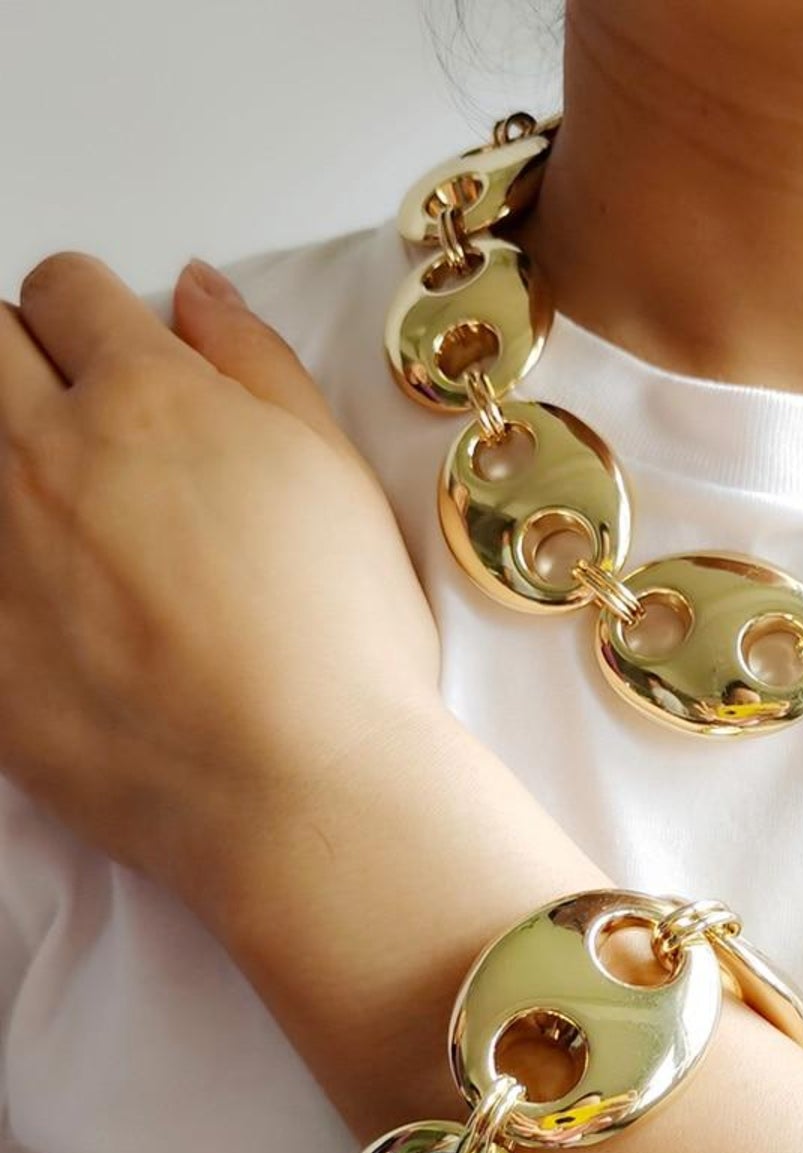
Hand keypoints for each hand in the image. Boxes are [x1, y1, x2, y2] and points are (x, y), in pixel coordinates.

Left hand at [0, 254, 441, 909]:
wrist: (299, 785)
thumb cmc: (341, 641)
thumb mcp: (337, 477)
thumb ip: (259, 365)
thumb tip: (197, 290)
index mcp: (147, 400)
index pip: (69, 289)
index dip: (95, 314)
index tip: (119, 353)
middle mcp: (45, 453)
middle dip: (21, 360)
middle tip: (78, 423)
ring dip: (1, 450)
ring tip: (58, 508)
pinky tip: (53, 596)